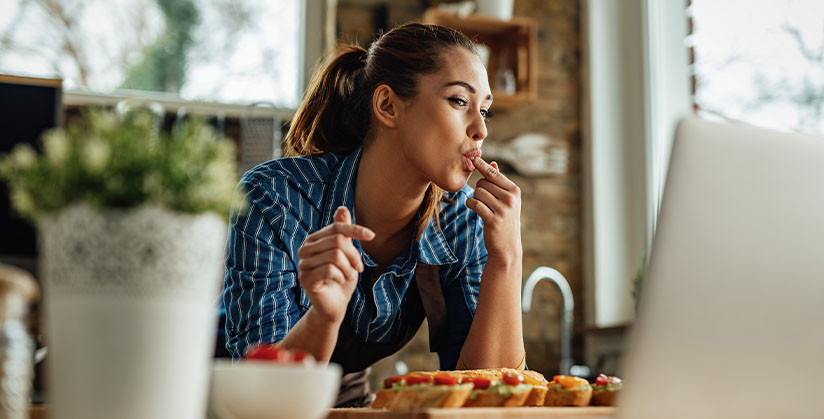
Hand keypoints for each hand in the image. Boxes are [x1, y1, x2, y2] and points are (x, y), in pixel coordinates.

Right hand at [297, 206, 373, 323]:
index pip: (336, 227)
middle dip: (354, 255)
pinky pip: (330, 270)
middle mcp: (305, 249)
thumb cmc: (341, 277)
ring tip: (349, 275)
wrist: (334, 305)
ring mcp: (303, 264)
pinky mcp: (305, 279)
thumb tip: (342, 208)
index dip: (355, 230)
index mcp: (313, 240)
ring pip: (335, 256)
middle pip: (337, 241)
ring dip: (349, 268)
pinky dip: (342, 276)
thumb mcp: (346, 253)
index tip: (371, 236)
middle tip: (358, 267)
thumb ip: (343, 232)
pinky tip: (340, 281)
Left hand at [466, 157, 521, 260]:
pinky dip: (470, 204)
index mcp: (514, 191)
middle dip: (479, 189)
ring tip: (481, 207)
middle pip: (483, 183)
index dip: (482, 166)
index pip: (494, 174)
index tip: (474, 158)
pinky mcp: (493, 220)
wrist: (507, 246)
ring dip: (475, 198)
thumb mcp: (507, 200)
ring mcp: (503, 210)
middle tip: (484, 200)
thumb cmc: (505, 219)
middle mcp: (510, 199)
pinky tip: (472, 207)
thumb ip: (499, 182)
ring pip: (478, 193)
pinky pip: (475, 204)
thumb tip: (492, 163)